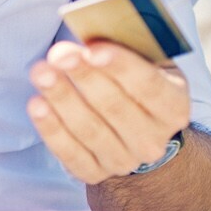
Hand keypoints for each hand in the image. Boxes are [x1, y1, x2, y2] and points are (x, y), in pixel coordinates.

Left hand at [27, 40, 190, 183]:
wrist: (136, 131)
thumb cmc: (135, 83)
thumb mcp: (145, 62)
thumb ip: (127, 48)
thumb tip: (92, 36)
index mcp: (174, 106)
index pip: (149, 86)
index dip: (121, 66)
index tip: (93, 50)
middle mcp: (154, 139)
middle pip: (115, 107)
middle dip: (84, 77)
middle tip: (59, 54)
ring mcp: (126, 160)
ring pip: (90, 129)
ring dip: (62, 98)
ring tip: (42, 72)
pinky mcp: (96, 173)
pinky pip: (71, 153)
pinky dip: (52, 128)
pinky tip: (37, 104)